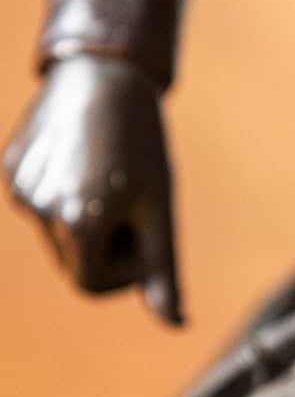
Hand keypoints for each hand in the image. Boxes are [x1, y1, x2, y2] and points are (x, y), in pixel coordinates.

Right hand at [4, 54, 180, 323]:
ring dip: (87, 219)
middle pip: (75, 263)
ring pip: (58, 235)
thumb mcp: (161, 211)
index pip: (94, 286)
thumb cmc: (143, 145)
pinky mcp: (10, 171)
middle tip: (130, 199)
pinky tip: (82, 158)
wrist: (105, 72)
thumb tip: (177, 324)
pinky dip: (66, 195)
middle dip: (106, 245)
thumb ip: (164, 272)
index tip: (143, 231)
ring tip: (107, 175)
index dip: (125, 268)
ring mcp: (19, 190)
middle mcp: (39, 211)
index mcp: (77, 224)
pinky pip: (42, 205)